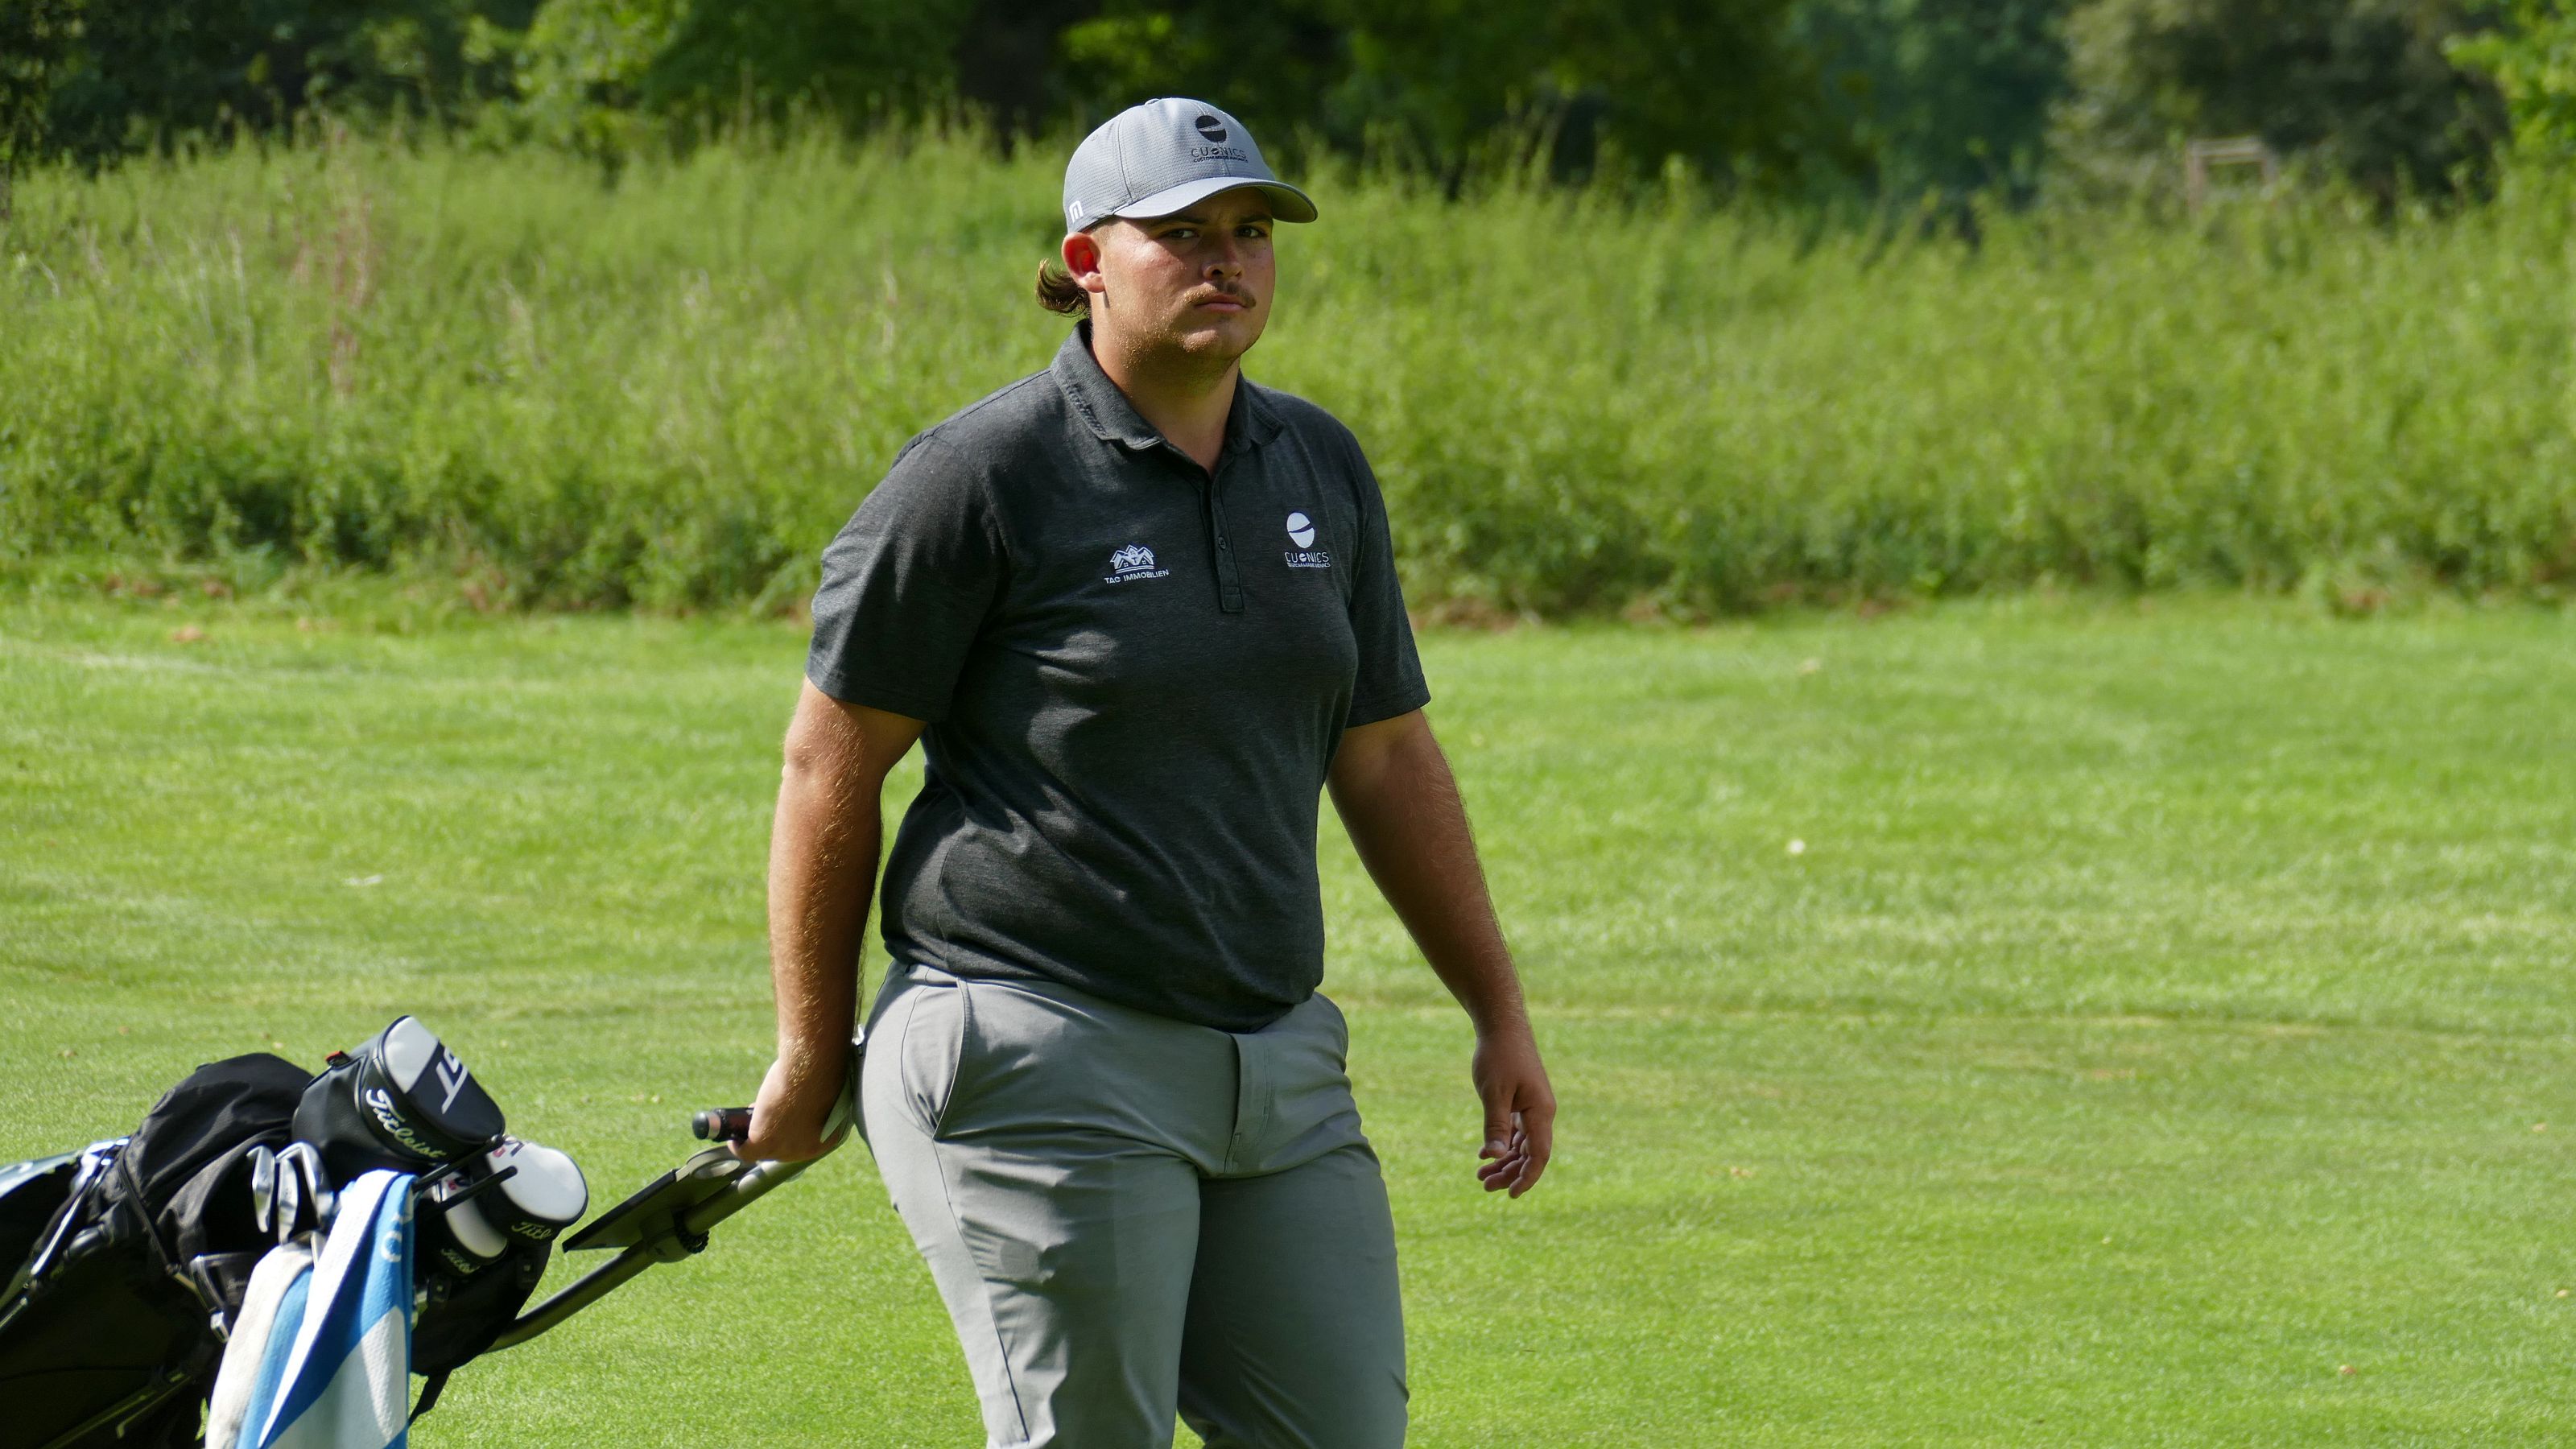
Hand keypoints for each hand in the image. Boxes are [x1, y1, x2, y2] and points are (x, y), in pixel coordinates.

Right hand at [731, 1048, 850, 1162]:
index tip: (784, 1121)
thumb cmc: (821, 1075)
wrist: (810, 1073)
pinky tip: (732, 1139)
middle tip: (765, 1119)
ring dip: (755, 1140)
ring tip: (746, 1128)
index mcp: (827, 1138)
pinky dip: (738, 1147)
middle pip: (784, 1149)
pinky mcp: (763, 1142)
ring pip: (764, 1150)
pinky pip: (746, 1151)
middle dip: (774, 1134)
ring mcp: (784, 1149)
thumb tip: (802, 1097)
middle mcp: (805, 1150)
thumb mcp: (823, 1093)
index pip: (806, 1143)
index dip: (792, 1132)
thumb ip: (815, 1102)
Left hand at [1471, 1022, 1554, 1197]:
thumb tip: (1495, 1157)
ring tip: (1481, 1176)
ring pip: (1522, 1144)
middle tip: (1484, 1186)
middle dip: (1509, 1173)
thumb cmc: (1498, 1056)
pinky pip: (1516, 1131)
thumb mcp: (1493, 1094)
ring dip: (1504, 1161)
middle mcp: (1541, 1112)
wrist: (1502, 1025)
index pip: (1539, 1155)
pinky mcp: (1522, 1101)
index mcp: (1540, 1111)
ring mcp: (1532, 1107)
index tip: (1511, 1194)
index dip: (1527, 1177)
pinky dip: (1502, 1144)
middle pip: (1529, 1153)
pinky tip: (1484, 1155)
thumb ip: (1496, 1126)